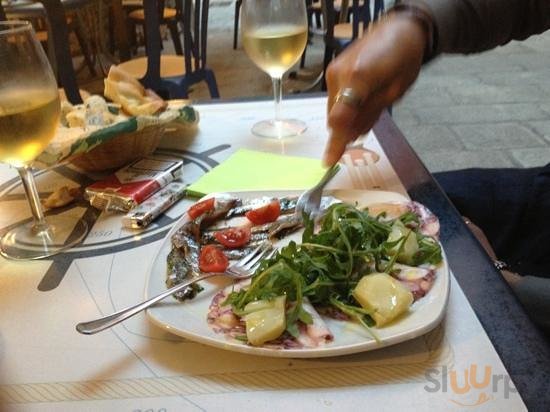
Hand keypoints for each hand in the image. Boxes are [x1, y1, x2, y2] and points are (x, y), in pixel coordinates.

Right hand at [323, 13, 427, 165]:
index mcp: (358, 79)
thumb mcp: (394, 92)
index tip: (328, 162)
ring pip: (334, 109)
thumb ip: (370, 114)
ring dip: (348, 117)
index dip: (334, 143)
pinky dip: (346, 105)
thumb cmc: (404, 60)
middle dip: (347, 128)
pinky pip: (335, 98)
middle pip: (335, 117)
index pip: (339, 118)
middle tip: (368, 125)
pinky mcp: (331, 70)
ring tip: (371, 103)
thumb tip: (351, 136)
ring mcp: (333, 72)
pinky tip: (363, 98)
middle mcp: (339, 75)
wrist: (398, 29)